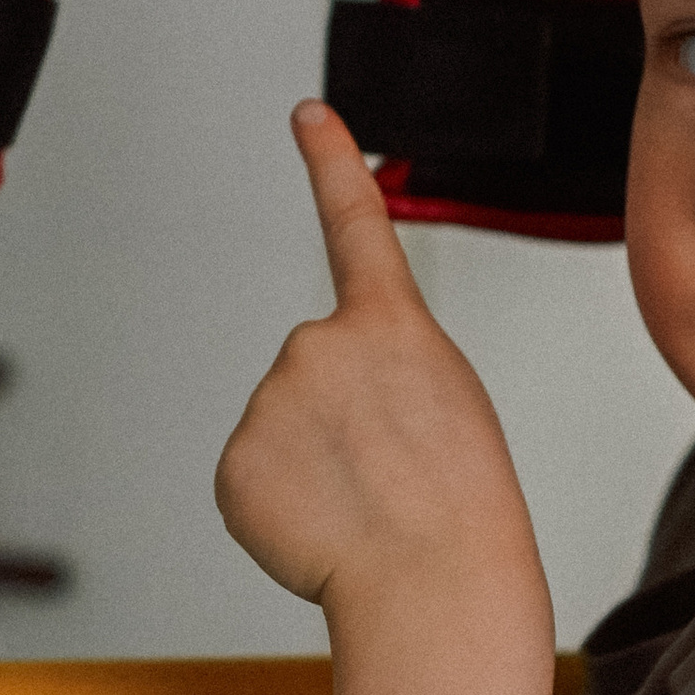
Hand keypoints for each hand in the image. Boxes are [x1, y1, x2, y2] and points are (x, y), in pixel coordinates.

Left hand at [215, 104, 543, 623]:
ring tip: (363, 504)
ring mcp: (270, 400)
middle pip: (314, 369)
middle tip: (386, 470)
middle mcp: (319, 344)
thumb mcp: (447, 403)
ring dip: (314, 463)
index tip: (309, 116)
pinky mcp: (235, 461)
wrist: (433, 578)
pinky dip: (280, 504)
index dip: (332, 162)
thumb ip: (383, 370)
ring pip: (283, 426)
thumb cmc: (459, 504)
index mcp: (390, 325)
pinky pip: (255, 477)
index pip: (355, 222)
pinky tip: (323, 524)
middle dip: (339, 415)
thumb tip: (323, 403)